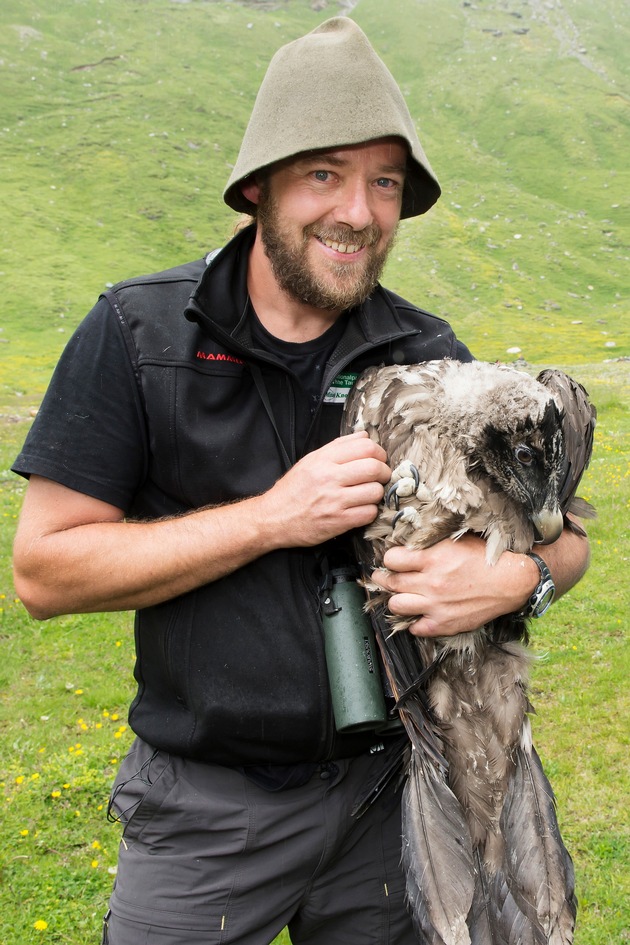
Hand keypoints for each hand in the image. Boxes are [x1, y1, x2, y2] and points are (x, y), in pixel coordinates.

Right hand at [259, 431, 390, 546]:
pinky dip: (369, 511)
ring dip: (376, 493)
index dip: (379, 453)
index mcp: (323, 459)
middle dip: (383, 472)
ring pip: (375, 491)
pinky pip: (369, 513)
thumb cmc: (292, 490)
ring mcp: (334, 501)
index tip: (378, 460)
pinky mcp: (338, 522)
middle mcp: (329, 477)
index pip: (365, 447)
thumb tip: (364, 435)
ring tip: (367, 494)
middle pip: (374, 467)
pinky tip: (360, 509)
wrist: (273, 518)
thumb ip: (338, 447)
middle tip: (380, 477)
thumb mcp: (310, 461)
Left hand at [371, 533, 538, 636]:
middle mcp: (431, 582)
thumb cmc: (484, 558)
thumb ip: (429, 545)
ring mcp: (436, 605)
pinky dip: (414, 621)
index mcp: (433, 558)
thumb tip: (406, 545)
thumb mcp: (455, 541)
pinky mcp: (444, 623)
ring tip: (402, 594)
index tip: (394, 560)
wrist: (510, 582)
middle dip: (385, 578)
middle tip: (386, 577)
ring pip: (396, 606)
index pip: (391, 559)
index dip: (390, 559)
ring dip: (397, 599)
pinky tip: (420, 612)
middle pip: (391, 582)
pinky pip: (415, 628)